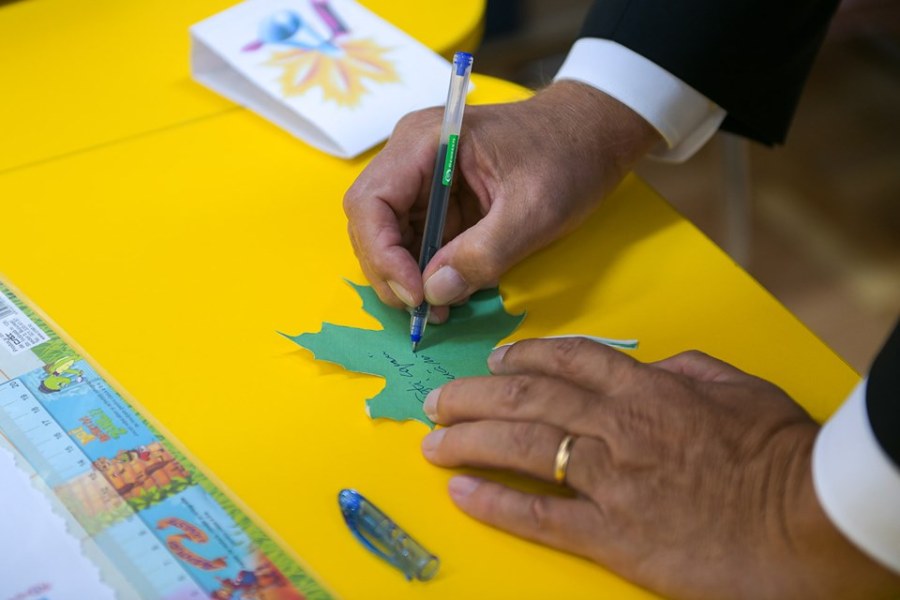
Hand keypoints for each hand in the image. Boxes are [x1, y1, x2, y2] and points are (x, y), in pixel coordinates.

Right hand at [343, 82, 659, 321]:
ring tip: (436, 310)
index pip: (371, 201)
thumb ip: (484, 253)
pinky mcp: (438, 199)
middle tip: (423, 311)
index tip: (416, 293)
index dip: (382, 253)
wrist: (592, 135)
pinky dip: (425, 271)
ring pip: (388, 235)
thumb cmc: (568, 157)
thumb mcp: (534, 211)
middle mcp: (412, 155)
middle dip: (390, 271)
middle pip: (371, 221)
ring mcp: (422, 177)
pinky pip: (415, 240)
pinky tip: (447, 293)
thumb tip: (434, 293)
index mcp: (427, 141)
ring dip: (406, 277)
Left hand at [420, 338, 899, 598]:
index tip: (496, 359)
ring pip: (523, 446)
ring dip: (470, 439)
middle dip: (476, 394)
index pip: (570, 359)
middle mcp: (618, 426)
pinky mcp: (614, 533)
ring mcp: (612, 479)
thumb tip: (652, 364)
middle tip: (440, 399)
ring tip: (433, 439)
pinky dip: (496, 502)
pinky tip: (462, 492)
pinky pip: (542, 515)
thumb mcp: (738, 388)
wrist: (808, 521)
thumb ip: (687, 369)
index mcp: (648, 389)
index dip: (524, 356)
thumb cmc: (781, 454)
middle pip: (529, 398)